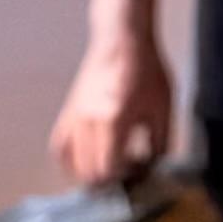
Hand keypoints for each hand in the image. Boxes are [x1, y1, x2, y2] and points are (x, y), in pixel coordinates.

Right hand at [52, 24, 171, 190]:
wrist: (123, 41)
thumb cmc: (146, 71)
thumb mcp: (163, 110)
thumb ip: (160, 145)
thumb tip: (153, 168)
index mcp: (113, 121)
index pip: (109, 169)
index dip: (125, 177)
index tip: (140, 169)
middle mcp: (88, 123)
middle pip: (89, 173)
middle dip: (110, 180)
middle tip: (127, 169)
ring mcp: (74, 118)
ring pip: (71, 165)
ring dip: (90, 173)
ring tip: (108, 166)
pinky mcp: (68, 113)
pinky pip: (59, 147)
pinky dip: (70, 160)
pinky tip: (87, 158)